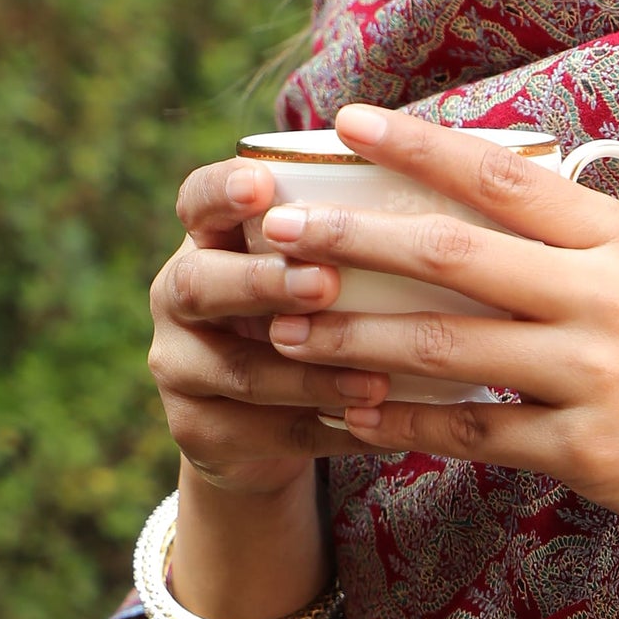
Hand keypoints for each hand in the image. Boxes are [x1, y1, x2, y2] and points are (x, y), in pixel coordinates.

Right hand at [148, 157, 385, 495]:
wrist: (267, 428)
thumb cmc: (308, 322)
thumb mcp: (314, 275)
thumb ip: (344, 245)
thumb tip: (441, 204)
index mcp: (206, 244)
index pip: (196, 203)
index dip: (222, 191)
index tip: (261, 183)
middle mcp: (176, 299)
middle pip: (201, 285)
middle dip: (265, 283)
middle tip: (326, 282)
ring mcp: (179, 368)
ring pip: (241, 372)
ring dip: (312, 376)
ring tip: (376, 381)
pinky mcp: (198, 432)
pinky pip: (269, 436)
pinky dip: (330, 432)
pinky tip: (380, 428)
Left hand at [261, 105, 618, 612]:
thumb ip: (575, 239)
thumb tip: (475, 196)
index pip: (500, 175)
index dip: (415, 146)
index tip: (342, 122)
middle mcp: (604, 298)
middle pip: (450, 253)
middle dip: (350, 237)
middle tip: (273, 229)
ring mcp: (594, 376)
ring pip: (443, 345)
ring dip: (352, 337)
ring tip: (284, 329)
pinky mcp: (585, 451)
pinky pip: (470, 432)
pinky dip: (402, 423)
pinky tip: (349, 417)